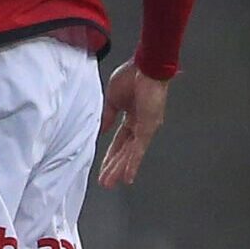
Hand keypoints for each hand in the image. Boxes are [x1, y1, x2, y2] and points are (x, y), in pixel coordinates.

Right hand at [98, 62, 169, 187]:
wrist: (146, 65)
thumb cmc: (132, 75)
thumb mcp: (112, 99)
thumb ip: (107, 116)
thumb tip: (99, 130)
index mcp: (131, 116)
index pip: (119, 141)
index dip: (111, 155)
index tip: (103, 168)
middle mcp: (140, 125)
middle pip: (125, 152)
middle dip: (114, 168)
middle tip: (106, 183)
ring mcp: (146, 127)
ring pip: (131, 154)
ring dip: (121, 169)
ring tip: (111, 183)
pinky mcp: (149, 127)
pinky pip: (139, 149)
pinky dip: (133, 163)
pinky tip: (128, 176)